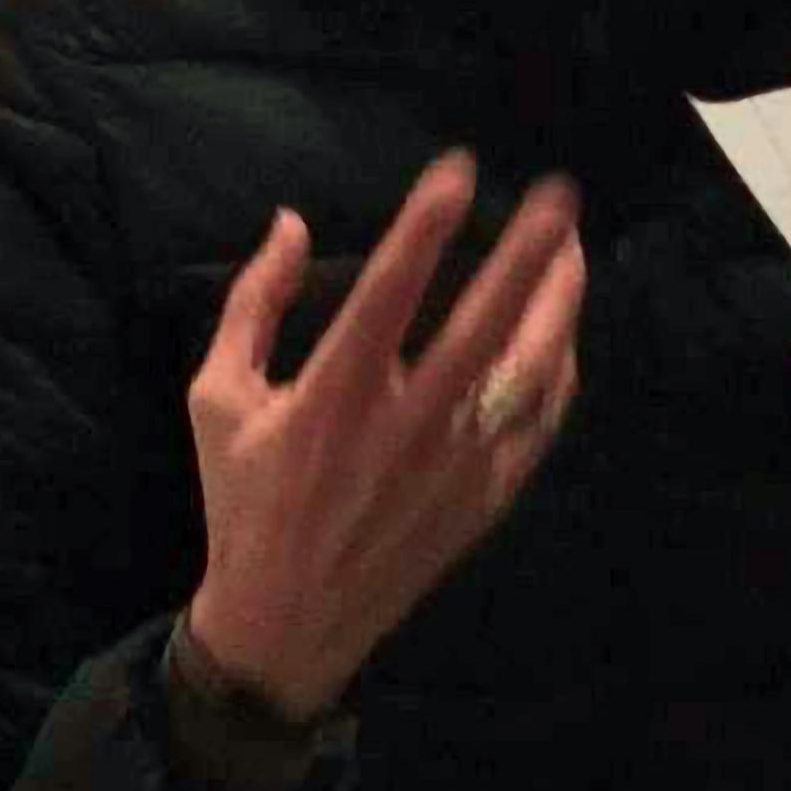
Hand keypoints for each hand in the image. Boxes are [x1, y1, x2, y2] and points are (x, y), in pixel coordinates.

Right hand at [183, 151, 584, 721]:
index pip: (389, 289)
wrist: (286, 622)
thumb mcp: (216, 399)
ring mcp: (456, 464)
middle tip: (561, 197)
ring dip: (558, 303)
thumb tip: (289, 220)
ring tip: (573, 249)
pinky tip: (563, 332)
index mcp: (334, 395)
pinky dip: (559, 370)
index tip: (459, 168)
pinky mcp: (487, 496)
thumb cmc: (244, 499)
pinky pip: (542, 421)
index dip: (427, 224)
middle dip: (529, 253)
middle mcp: (405, 426)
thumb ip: (252, 305)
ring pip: (529, 370)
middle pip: (485, 323)